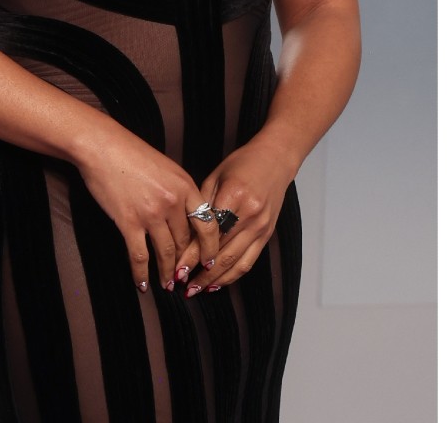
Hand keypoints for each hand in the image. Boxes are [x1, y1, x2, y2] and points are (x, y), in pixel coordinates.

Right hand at [74, 129, 216, 294]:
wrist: (100, 146)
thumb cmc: (130, 153)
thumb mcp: (166, 168)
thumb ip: (179, 191)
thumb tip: (185, 215)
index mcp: (186, 187)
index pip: (208, 226)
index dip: (210, 248)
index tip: (209, 262)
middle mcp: (173, 202)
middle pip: (186, 242)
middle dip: (186, 263)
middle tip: (185, 278)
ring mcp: (151, 213)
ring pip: (166, 252)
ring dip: (167, 273)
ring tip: (168, 285)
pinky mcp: (128, 221)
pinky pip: (139, 254)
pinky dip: (141, 273)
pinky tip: (143, 284)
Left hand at [191, 135, 300, 296]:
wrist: (275, 160)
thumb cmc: (240, 164)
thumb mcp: (214, 177)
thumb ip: (200, 204)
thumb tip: (182, 232)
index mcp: (234, 197)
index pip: (208, 234)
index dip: (191, 254)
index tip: (175, 267)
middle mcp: (250, 215)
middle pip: (222, 252)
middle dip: (200, 273)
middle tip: (181, 286)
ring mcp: (261, 227)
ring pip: (237, 261)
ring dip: (216, 279)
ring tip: (196, 290)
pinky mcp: (267, 233)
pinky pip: (250, 259)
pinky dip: (233, 274)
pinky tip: (218, 283)